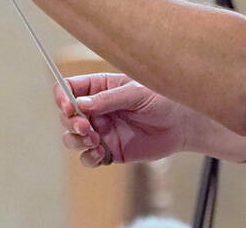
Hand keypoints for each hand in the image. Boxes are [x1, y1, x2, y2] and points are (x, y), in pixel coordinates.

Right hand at [55, 73, 191, 167]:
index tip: (68, 106)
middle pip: (66, 116)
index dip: (62, 97)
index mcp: (100, 88)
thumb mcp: (135, 93)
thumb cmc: (162, 100)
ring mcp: (102, 131)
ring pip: (72, 137)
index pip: (69, 88)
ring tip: (95, 139)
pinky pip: (88, 158)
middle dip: (71, 122)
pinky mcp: (110, 150)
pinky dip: (88, 157)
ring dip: (76, 139)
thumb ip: (108, 99)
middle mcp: (97, 110)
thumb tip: (80, 104)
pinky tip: (99, 153)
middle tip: (87, 126)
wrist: (182, 124)